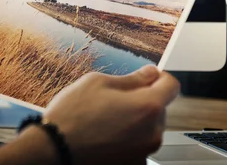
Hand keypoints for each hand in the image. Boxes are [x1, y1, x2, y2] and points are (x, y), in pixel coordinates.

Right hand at [39, 66, 179, 164]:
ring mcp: (144, 152)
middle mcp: (152, 133)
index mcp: (147, 106)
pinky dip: (126, 140)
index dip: (159, 77)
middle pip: (159, 109)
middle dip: (143, 100)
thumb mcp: (97, 83)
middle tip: (114, 99)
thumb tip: (150, 73)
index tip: (148, 77)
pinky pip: (137, 146)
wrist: (54, 149)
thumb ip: (131, 78)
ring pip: (148, 128)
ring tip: (105, 119)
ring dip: (135, 121)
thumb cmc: (72, 115)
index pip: (171, 85)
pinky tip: (104, 135)